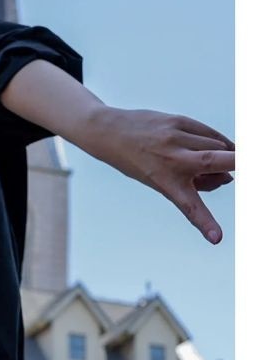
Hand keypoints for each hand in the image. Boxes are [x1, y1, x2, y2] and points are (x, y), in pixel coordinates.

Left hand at [85, 107, 234, 243]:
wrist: (110, 132)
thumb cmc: (139, 162)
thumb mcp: (161, 181)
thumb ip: (195, 183)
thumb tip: (228, 177)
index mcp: (165, 182)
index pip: (189, 207)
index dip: (206, 223)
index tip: (217, 238)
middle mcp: (172, 160)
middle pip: (215, 160)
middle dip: (239, 163)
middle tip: (250, 166)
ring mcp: (176, 137)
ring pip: (217, 146)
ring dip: (226, 156)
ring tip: (220, 162)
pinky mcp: (178, 121)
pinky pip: (209, 133)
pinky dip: (219, 142)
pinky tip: (224, 147)